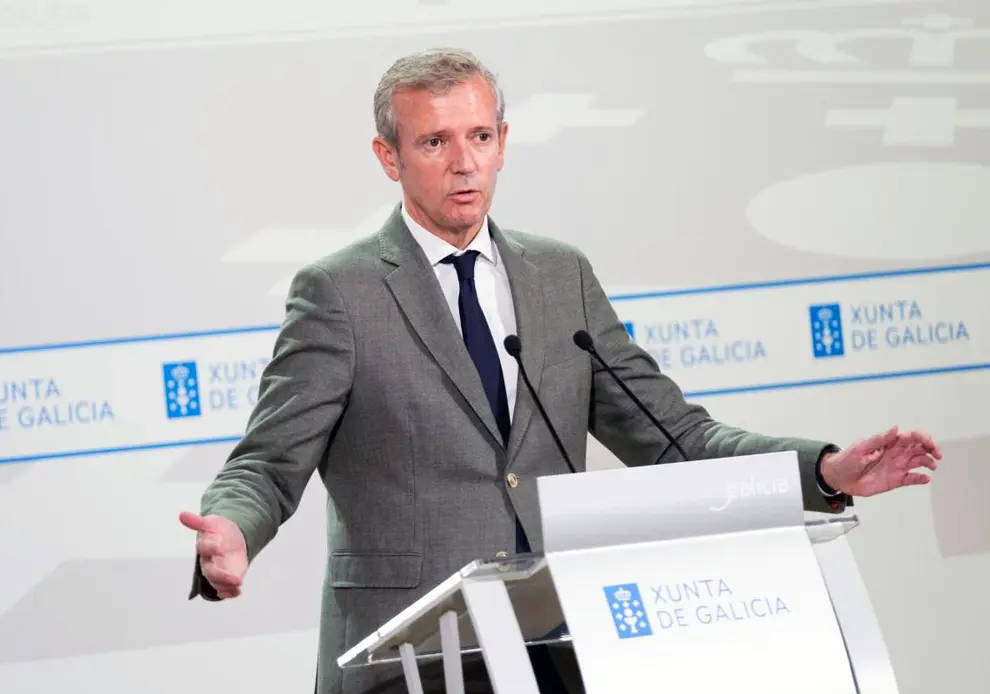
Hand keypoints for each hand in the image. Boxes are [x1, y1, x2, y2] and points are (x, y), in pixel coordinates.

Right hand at [179, 511, 247, 598]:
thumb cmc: (217, 530)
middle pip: (210, 571)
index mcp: (204, 546)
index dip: (210, 547)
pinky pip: (225, 589)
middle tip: (234, 577)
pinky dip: (230, 592)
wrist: (230, 537)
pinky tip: (237, 591)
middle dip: (221, 575)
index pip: (204, 548)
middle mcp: (209, 562)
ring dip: (226, 586)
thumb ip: (197, 521)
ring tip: (237, 584)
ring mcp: (217, 571)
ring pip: (217, 582)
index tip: (219, 546)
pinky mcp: (226, 577)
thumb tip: (181, 515)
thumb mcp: (211, 522)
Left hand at [821, 425, 940, 497]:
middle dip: (932, 449)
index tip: (930, 444)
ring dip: (928, 462)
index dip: (923, 438)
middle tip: (937, 455)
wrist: (839, 478)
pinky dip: (920, 478)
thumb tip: (895, 428)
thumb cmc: (847, 459)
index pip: (911, 437)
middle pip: (920, 448)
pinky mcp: (896, 479)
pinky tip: (925, 479)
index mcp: (889, 443)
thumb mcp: (861, 447)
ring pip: (919, 461)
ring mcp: (897, 466)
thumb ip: (879, 439)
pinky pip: (912, 478)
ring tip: (931, 466)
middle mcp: (896, 453)